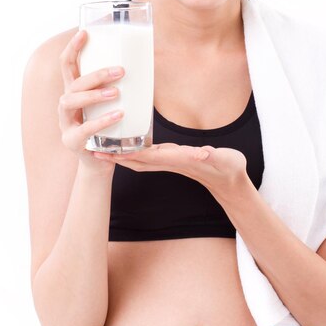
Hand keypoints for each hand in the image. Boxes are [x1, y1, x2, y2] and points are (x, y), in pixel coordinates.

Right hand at [58, 29, 124, 171]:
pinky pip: (83, 129)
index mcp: (74, 91)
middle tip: (120, 71)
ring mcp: (66, 123)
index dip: (73, 47)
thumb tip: (146, 62)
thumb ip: (119, 86)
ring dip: (93, 94)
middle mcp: (66, 104)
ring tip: (116, 92)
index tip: (85, 32)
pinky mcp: (72, 141)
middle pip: (73, 83)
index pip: (68, 65)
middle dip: (96, 75)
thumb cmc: (108, 127)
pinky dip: (101, 121)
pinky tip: (117, 115)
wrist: (99, 162)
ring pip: (70, 102)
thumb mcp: (111, 104)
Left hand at [92, 143, 247, 199]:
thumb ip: (214, 155)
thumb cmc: (228, 168)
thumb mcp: (225, 159)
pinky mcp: (172, 158)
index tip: (112, 152)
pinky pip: (147, 155)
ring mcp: (170, 161)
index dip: (130, 154)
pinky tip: (124, 144)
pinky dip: (133, 151)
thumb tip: (203, 153)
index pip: (150, 157)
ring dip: (120, 155)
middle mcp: (170, 162)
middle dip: (117, 157)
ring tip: (101, 147)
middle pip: (137, 160)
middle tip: (94, 150)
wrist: (231, 181)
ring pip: (140, 159)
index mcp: (180, 160)